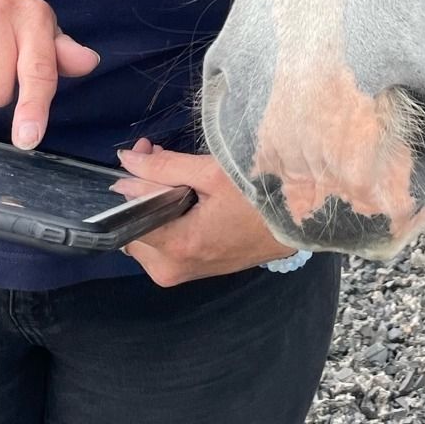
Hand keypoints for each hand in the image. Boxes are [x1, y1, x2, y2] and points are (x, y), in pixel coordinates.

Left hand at [117, 140, 297, 286]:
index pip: (129, 217)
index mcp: (178, 247)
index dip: (131, 181)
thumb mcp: (212, 173)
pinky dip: (165, 215)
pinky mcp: (192, 270)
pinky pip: (163, 242)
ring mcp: (182, 274)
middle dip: (141, 189)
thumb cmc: (260, 195)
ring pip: (146, 235)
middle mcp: (172, 269)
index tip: (144, 151)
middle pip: (133, 227)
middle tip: (156, 153)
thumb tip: (125, 160)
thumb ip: (164, 167)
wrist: (299, 221)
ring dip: (153, 200)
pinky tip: (182, 190)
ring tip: (173, 169)